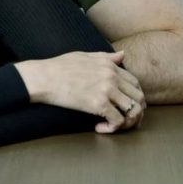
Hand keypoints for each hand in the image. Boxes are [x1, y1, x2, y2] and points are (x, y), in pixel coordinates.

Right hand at [17, 51, 145, 133]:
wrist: (43, 77)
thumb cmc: (58, 67)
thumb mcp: (84, 56)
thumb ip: (106, 57)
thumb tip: (122, 55)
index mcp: (110, 66)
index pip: (135, 83)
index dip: (135, 97)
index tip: (126, 106)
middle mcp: (112, 77)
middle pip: (139, 98)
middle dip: (136, 112)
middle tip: (125, 121)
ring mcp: (106, 90)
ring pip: (133, 111)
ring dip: (127, 122)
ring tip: (114, 126)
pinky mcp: (98, 104)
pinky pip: (117, 120)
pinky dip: (112, 128)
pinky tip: (99, 128)